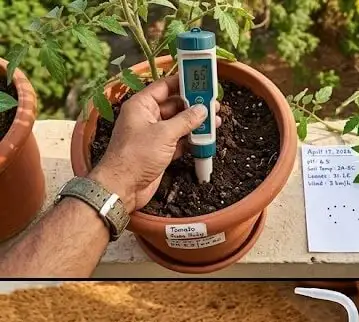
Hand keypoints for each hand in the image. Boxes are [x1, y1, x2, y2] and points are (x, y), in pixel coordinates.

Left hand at [88, 75, 220, 212]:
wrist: (123, 186)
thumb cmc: (135, 156)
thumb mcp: (164, 134)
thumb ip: (185, 120)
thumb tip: (202, 110)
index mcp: (141, 106)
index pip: (164, 86)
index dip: (182, 82)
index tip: (200, 79)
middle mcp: (147, 117)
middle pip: (174, 105)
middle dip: (194, 104)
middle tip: (214, 102)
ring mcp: (154, 134)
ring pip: (179, 123)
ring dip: (196, 123)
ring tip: (215, 120)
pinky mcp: (160, 150)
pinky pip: (180, 140)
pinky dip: (192, 139)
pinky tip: (206, 138)